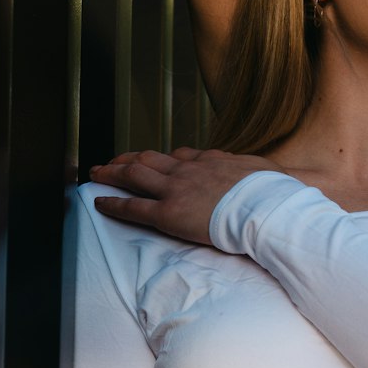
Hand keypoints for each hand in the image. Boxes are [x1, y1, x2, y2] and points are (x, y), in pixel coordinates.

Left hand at [90, 147, 279, 245]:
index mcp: (210, 160)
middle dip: (127, 159)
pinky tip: (99, 202)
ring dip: (112, 173)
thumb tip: (258, 172)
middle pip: (150, 159)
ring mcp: (176, 189)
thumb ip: (250, 171)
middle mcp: (188, 169)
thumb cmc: (270, 193)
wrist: (265, 208)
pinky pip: (133, 207)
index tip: (154, 161)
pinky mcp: (168, 212)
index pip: (180, 155)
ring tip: (96, 174)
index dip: (162, 158)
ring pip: (135, 175)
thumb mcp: (263, 171)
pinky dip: (113, 203)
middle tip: (112, 162)